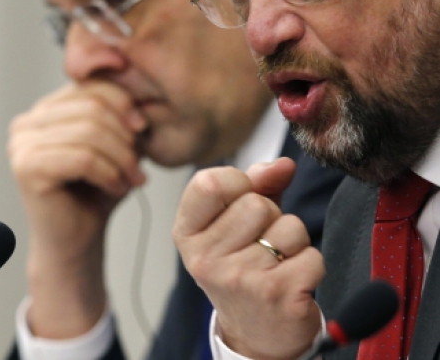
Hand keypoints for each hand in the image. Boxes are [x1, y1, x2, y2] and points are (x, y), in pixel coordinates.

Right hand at [8, 81, 146, 336]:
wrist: (76, 243)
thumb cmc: (96, 193)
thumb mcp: (113, 145)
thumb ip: (117, 114)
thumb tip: (134, 85)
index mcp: (44, 110)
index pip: (90, 87)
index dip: (123, 103)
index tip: (142, 129)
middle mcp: (25, 123)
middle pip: (91, 107)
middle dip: (124, 137)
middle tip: (139, 166)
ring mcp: (20, 144)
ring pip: (89, 132)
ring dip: (121, 158)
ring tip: (131, 179)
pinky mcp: (26, 168)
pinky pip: (82, 158)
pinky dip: (109, 173)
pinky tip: (117, 188)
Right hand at [173, 158, 323, 359]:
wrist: (255, 335)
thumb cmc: (243, 269)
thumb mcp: (233, 225)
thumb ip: (255, 186)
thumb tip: (283, 165)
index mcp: (187, 235)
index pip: (210, 182)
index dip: (238, 182)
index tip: (242, 199)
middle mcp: (206, 259)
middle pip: (257, 204)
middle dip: (272, 217)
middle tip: (261, 244)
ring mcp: (241, 280)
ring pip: (290, 227)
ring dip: (294, 241)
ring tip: (277, 262)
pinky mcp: (278, 296)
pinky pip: (312, 255)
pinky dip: (311, 265)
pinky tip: (292, 281)